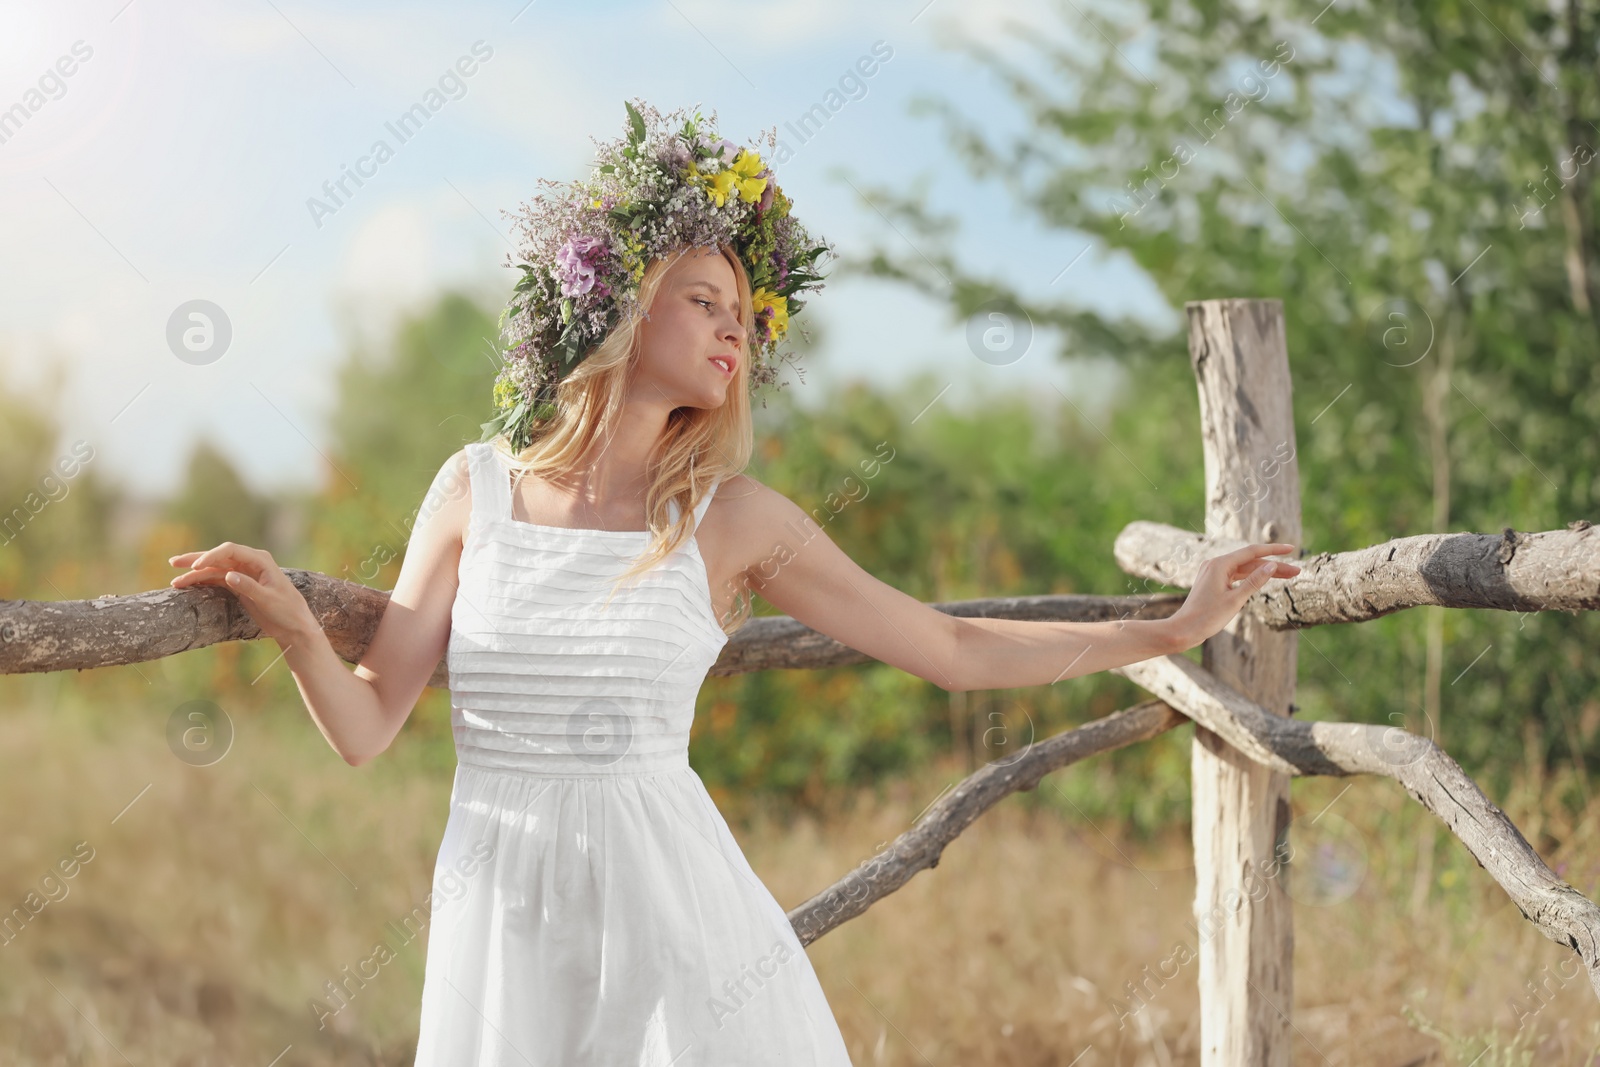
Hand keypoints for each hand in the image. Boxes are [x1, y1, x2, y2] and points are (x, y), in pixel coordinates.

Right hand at [168, 542, 317, 647]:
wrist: (294, 625)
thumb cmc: (286, 610)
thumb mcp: (268, 600)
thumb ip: (248, 587)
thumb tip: (228, 575)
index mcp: (260, 560)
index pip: (231, 551)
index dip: (211, 556)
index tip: (196, 567)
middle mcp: (250, 563)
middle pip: (218, 556)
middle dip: (196, 560)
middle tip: (173, 563)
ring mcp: (243, 573)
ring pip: (214, 569)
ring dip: (195, 574)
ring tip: (175, 582)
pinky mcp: (239, 585)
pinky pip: (217, 580)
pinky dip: (203, 582)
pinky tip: (188, 585)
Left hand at [1162, 542, 1300, 652]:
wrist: (1184, 629)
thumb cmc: (1207, 617)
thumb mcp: (1235, 600)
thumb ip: (1254, 581)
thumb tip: (1271, 565)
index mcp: (1220, 564)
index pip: (1252, 552)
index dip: (1273, 550)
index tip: (1291, 548)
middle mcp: (1215, 564)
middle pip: (1251, 561)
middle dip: (1274, 565)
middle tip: (1297, 571)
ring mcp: (1213, 572)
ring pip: (1245, 569)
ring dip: (1265, 572)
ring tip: (1288, 575)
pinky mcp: (1213, 581)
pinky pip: (1236, 575)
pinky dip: (1251, 577)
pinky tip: (1266, 579)